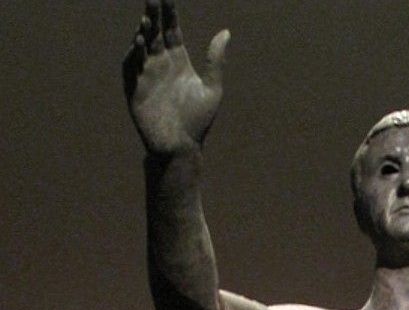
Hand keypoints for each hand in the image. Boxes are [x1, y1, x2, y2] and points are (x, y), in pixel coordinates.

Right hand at [122, 0, 229, 153]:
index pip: (172, 30)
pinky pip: (131, 67)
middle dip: (153, 15)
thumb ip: (216, 60)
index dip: (170, 13)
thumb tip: (225, 31)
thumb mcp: (212, 88)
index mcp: (179, 61)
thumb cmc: (198, 120)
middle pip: (155, 33)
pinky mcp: (135, 89)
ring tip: (147, 20)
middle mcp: (161, 64)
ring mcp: (147, 75)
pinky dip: (134, 54)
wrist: (182, 146)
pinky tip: (140, 42)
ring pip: (142, 47)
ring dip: (143, 33)